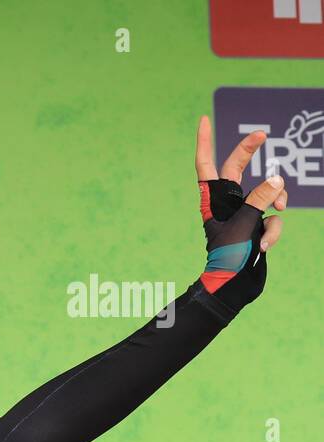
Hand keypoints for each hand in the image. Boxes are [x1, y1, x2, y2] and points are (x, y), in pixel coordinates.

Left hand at [193, 115, 286, 310]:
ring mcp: (243, 212)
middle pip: (238, 167)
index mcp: (212, 199)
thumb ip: (259, 200)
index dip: (205, 143)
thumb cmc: (228, 256)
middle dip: (251, 152)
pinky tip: (265, 245)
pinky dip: (273, 230)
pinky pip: (272, 218)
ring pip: (266, 194)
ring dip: (274, 206)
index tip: (203, 120)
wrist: (233, 284)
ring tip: (268, 224)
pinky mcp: (257, 224)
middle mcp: (226, 201)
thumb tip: (275, 179)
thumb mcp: (243, 224)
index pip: (206, 164)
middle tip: (262, 133)